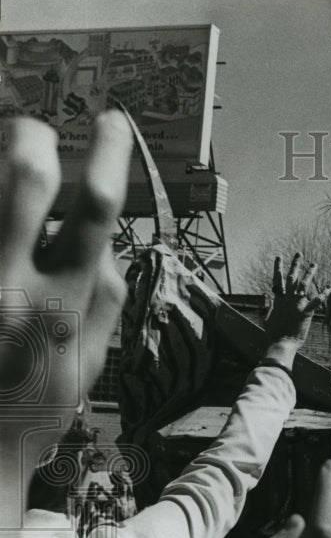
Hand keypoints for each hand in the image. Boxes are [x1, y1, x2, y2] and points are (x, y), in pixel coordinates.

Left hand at [0, 114, 131, 421]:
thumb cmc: (30, 413)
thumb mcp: (90, 365)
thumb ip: (105, 304)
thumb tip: (111, 248)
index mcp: (64, 304)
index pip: (97, 209)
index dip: (110, 155)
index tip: (112, 124)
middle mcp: (13, 287)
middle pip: (25, 179)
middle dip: (32, 138)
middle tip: (33, 130)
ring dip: (1, 163)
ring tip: (9, 155)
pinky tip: (2, 220)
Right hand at [265, 253, 330, 346]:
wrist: (281, 343)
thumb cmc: (273, 334)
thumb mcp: (269, 318)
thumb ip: (272, 306)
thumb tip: (271, 298)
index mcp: (278, 300)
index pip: (277, 280)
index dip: (278, 267)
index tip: (279, 257)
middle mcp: (287, 299)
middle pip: (291, 278)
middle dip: (295, 265)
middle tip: (299, 254)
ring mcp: (296, 305)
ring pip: (303, 285)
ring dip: (309, 273)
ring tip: (314, 264)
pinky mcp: (305, 312)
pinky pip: (316, 301)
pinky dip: (324, 294)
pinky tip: (330, 287)